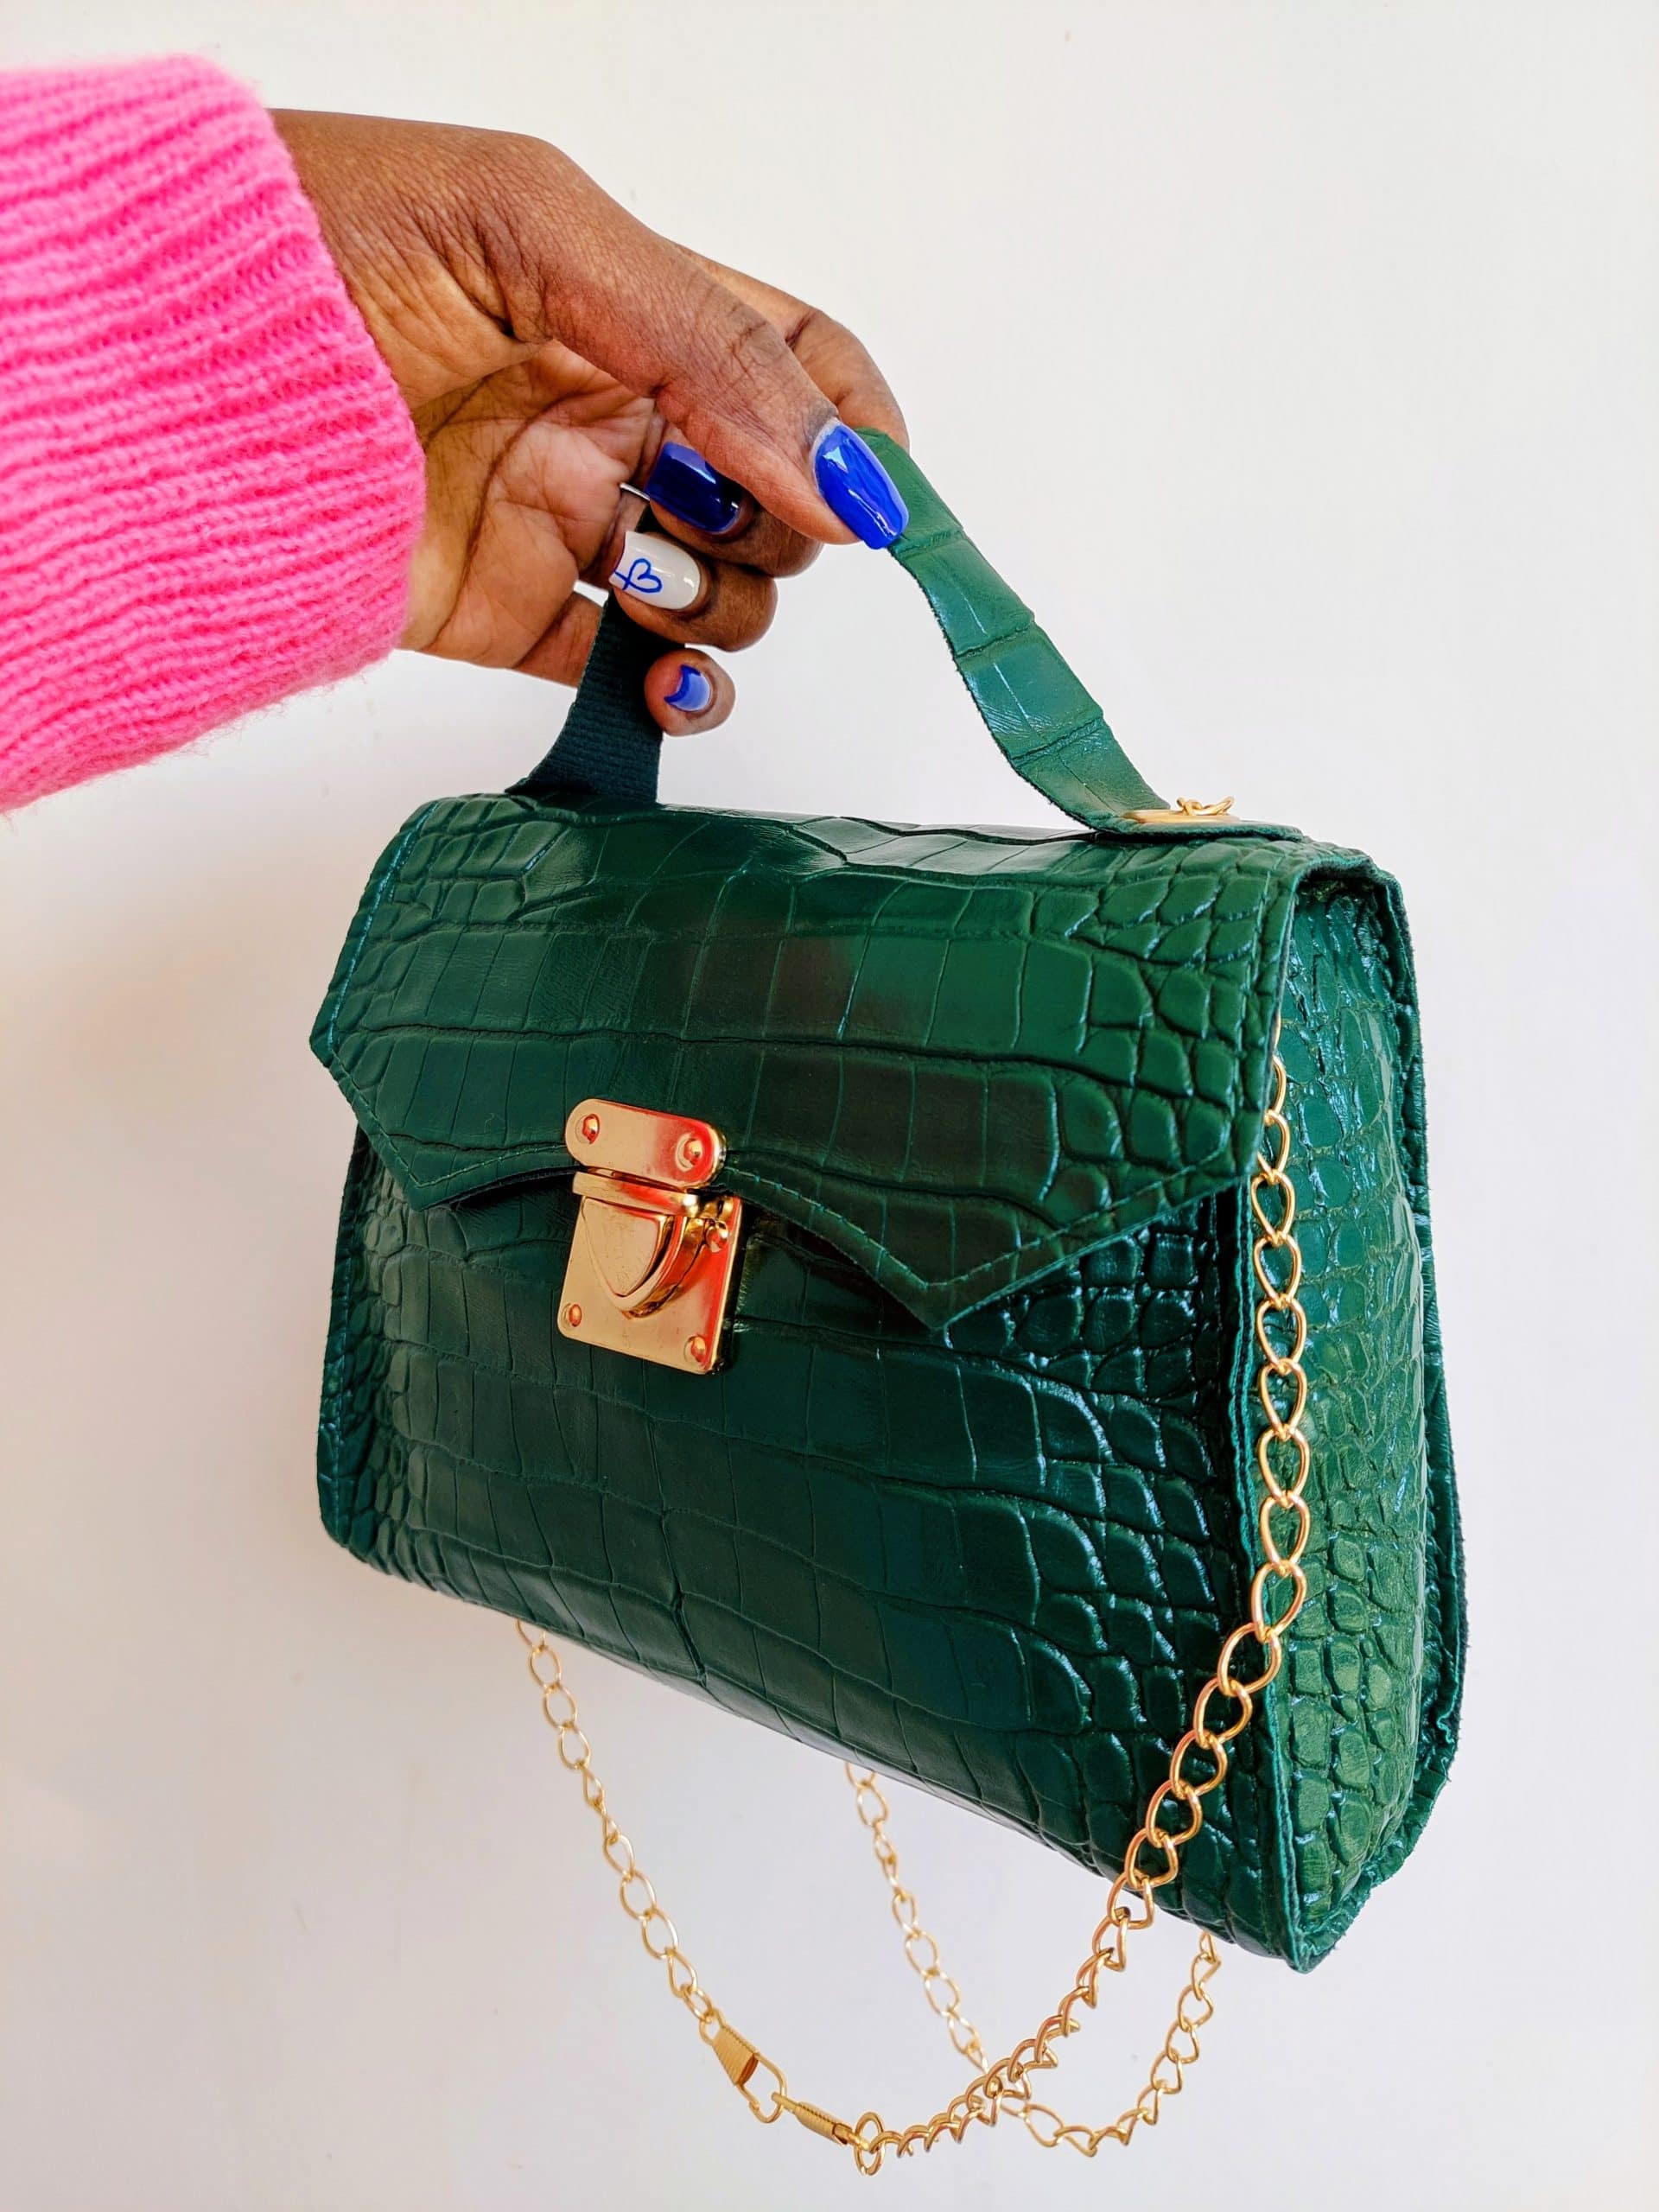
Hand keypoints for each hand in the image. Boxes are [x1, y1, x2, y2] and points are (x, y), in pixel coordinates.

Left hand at [272, 111, 907, 734]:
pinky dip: (675, 692)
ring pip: (721, 592)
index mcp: (634, 308)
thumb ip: (710, 350)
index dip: (855, 428)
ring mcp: (566, 520)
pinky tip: (669, 682)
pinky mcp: (513, 616)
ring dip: (719, 604)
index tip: (874, 497)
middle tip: (694, 504)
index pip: (798, 362)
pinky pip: (632, 673)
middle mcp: (612, 415)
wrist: (174, 372)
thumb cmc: (327, 244)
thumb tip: (843, 481)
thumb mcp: (540, 231)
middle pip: (777, 495)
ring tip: (637, 573)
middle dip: (774, 519)